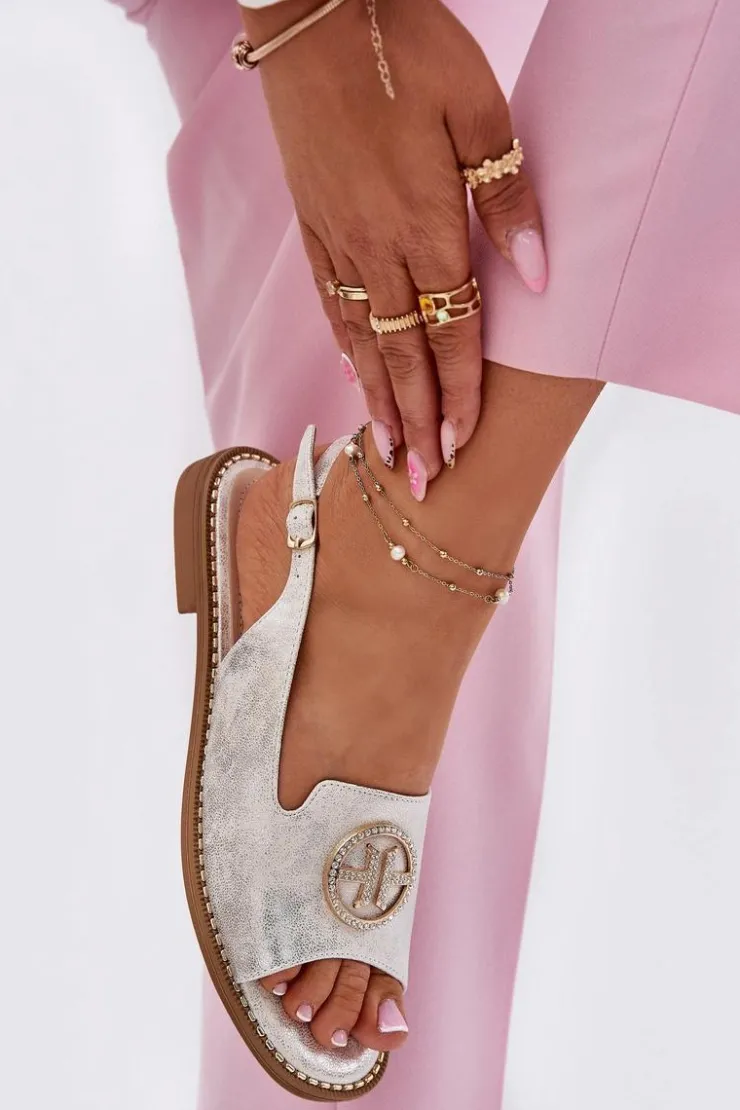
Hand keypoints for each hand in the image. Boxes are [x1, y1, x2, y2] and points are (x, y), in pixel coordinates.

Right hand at [241, 0, 545, 498]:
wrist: (314, 13)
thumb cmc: (405, 50)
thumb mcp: (478, 108)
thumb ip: (506, 197)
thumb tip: (537, 274)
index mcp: (423, 224)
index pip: (448, 331)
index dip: (455, 393)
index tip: (460, 445)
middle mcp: (376, 247)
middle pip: (400, 354)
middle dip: (413, 422)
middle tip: (419, 482)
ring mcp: (338, 239)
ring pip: (360, 338)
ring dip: (375, 399)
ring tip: (383, 450)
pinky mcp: (313, 224)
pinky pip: (330, 301)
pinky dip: (344, 346)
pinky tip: (351, 373)